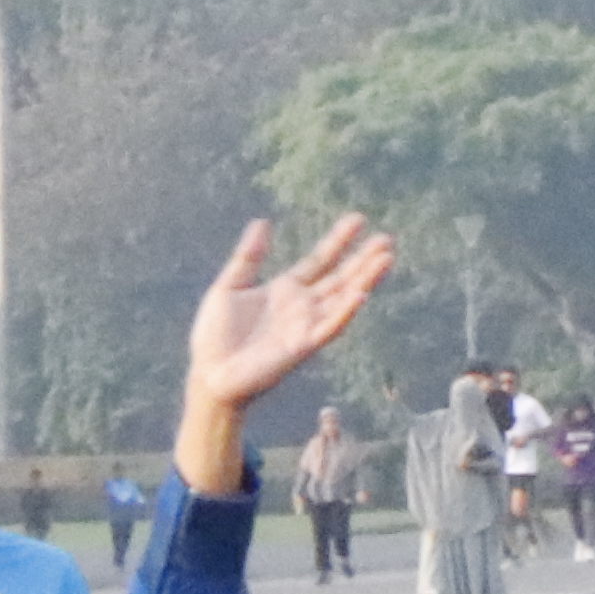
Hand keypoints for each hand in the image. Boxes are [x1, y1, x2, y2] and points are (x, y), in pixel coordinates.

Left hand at [184, 212, 398, 421]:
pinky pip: (329, 328)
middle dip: (364, 259)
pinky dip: (344, 312)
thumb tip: (262, 222)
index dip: (339, 241)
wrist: (208, 375)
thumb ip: (248, 257)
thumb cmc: (214, 336)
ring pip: (343, 298)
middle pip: (340, 277)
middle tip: (386, 239)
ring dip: (365, 279)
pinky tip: (361, 294)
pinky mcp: (301, 346)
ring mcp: (305, 325)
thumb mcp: (228, 287)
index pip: (320, 260)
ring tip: (386, 258)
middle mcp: (302, 305)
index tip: (358, 219)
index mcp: (286, 289)